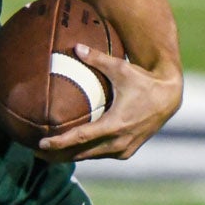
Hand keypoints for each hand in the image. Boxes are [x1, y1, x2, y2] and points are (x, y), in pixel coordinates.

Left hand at [35, 44, 182, 163]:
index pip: (81, 138)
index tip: (40, 144)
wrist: (169, 98)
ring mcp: (124, 149)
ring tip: (48, 155)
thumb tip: (75, 47)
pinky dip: (85, 154)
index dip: (59, 143)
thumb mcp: (120, 68)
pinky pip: (101, 155)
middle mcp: (119, 142)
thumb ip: (97, 58)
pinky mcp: (127, 151)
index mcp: (115, 125)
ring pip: (91, 157)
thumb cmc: (143, 80)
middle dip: (58, 155)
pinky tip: (71, 151)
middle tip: (35, 152)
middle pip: (81, 154)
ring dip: (70, 157)